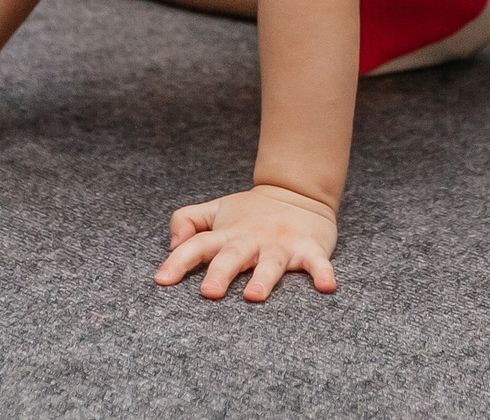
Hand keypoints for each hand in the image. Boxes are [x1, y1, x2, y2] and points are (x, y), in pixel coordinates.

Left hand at [156, 185, 338, 300]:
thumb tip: (173, 246)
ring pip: (271, 263)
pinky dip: (323, 273)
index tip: (162, 280)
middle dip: (221, 273)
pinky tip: (327, 286)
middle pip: (232, 256)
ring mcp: (281, 244)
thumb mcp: (216, 210)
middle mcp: (252, 240)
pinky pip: (316, 262)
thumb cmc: (251, 212)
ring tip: (254, 297)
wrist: (299, 192)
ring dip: (263, 279)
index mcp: (228, 234)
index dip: (178, 261)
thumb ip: (187, 221)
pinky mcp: (309, 248)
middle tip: (209, 292)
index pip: (198, 245)